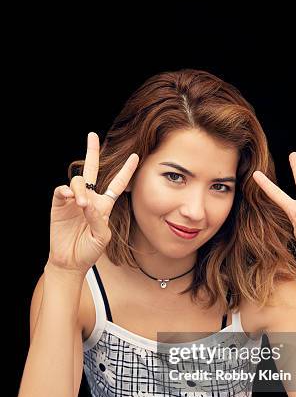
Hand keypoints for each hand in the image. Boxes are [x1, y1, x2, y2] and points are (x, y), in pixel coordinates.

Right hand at [48, 132, 138, 273]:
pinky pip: (61, 190)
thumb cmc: (89, 250)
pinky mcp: (59, 205)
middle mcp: (89, 199)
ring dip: (80, 189)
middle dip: (92, 152)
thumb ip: (97, 219)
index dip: (126, 171)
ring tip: (81, 204)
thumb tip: (87, 202)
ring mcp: (73, 200)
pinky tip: (70, 197)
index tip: (136, 156)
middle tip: (92, 136)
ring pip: (78, 182)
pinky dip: (66, 191)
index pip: (117, 184)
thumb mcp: (101, 237)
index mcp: (104, 205)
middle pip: (92, 171)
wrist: (70, 261)